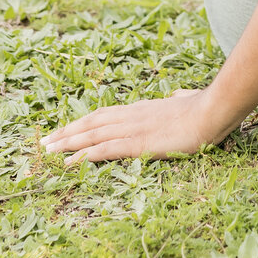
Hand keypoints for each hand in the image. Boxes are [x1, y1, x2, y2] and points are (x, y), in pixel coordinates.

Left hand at [41, 86, 230, 164]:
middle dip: (66, 133)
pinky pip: (103, 150)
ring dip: (67, 144)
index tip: (66, 129)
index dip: (82, 122)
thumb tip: (180, 94)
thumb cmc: (203, 107)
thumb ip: (179, 98)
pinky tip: (68, 163)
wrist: (213, 110)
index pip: (103, 114)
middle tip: (44, 142)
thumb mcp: (186, 99)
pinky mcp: (138, 144)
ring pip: (91, 135)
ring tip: (47, 152)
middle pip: (90, 123)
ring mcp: (133, 129)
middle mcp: (131, 116)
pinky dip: (82, 157)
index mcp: (141, 108)